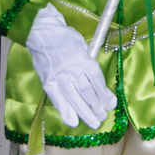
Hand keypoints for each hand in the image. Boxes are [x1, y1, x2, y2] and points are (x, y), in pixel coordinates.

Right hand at [26, 5, 116, 127]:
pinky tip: (72, 121)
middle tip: (102, 117)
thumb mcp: (84, 47)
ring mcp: (60, 76)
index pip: (97, 81)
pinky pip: (58, 98)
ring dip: (85, 112)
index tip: (110, 105)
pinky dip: (65, 111)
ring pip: (75, 98)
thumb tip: (97, 82)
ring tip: (93, 122)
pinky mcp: (48, 81)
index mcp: (85, 60)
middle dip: (96, 107)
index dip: (104, 95)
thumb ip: (89, 64)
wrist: (43, 32)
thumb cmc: (66, 38)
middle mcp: (74, 70)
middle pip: (87, 92)